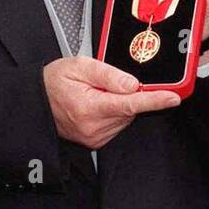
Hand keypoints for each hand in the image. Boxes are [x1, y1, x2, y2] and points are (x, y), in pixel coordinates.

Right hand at [43, 56, 181, 148]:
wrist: (36, 101)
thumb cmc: (55, 81)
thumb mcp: (79, 66)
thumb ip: (108, 74)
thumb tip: (132, 84)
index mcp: (89, 107)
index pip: (130, 104)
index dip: (154, 100)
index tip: (172, 97)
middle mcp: (93, 127)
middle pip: (129, 110)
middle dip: (126, 94)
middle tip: (103, 84)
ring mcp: (94, 137)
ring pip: (125, 118)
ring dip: (119, 104)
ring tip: (95, 94)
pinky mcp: (95, 142)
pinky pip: (117, 125)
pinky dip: (113, 113)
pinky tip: (96, 105)